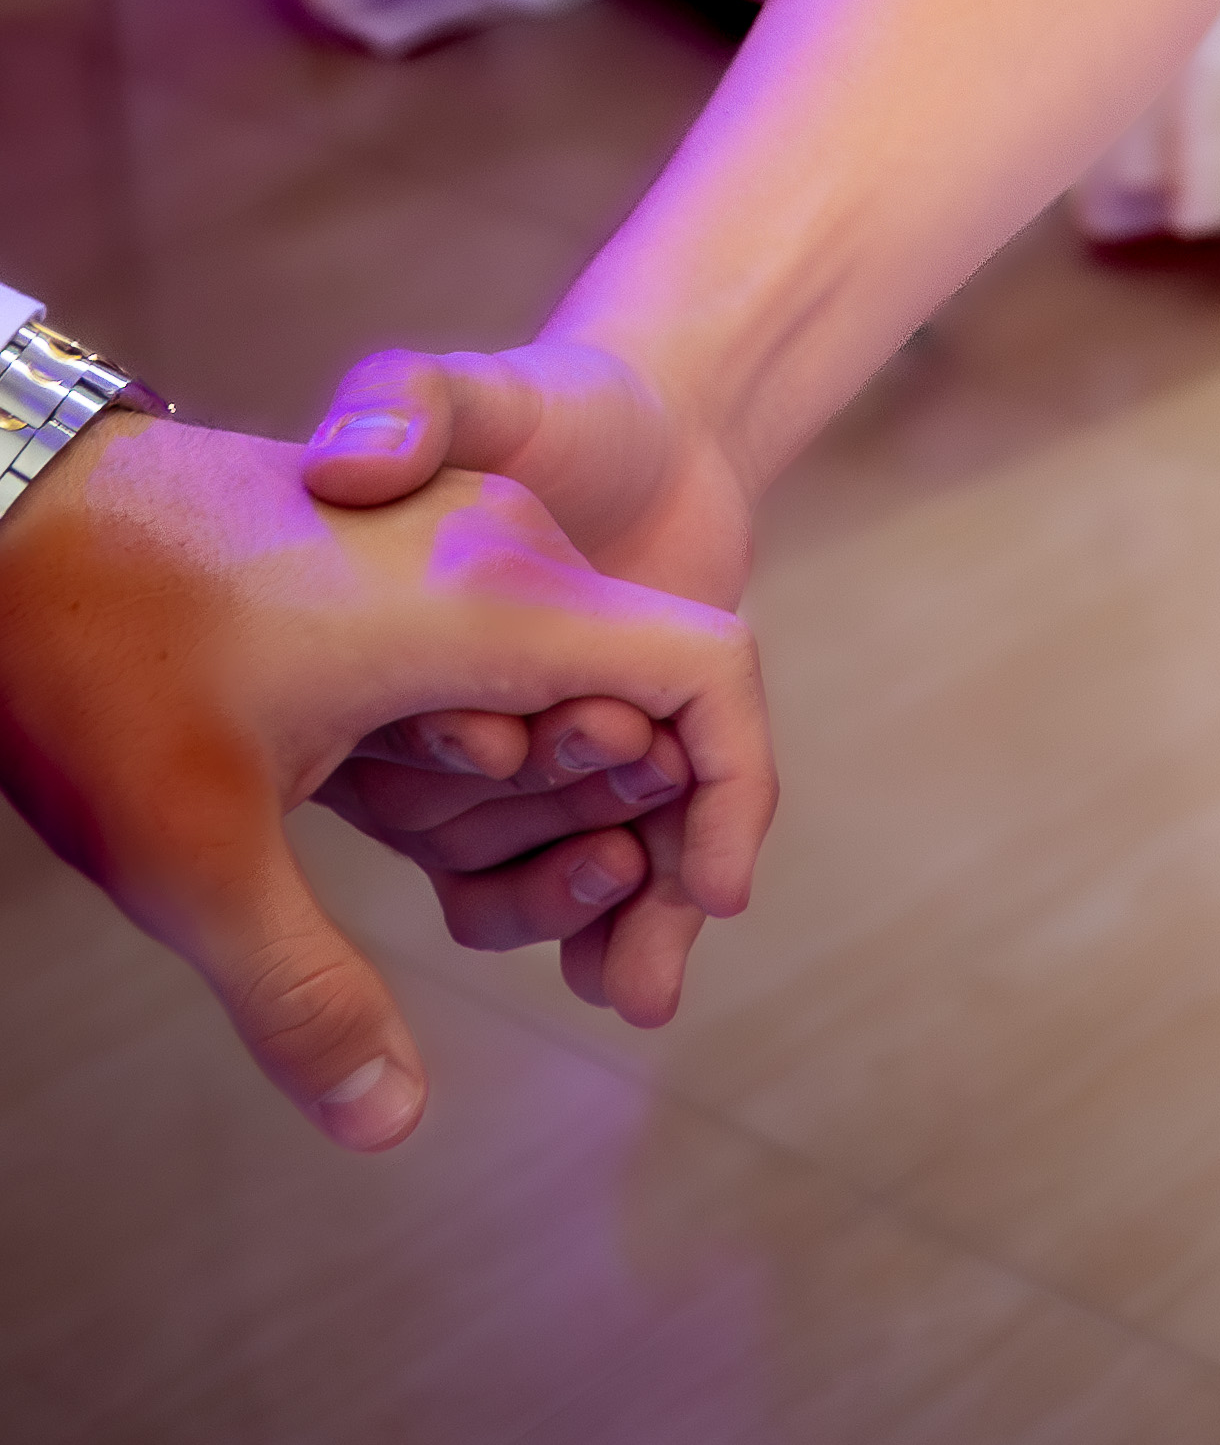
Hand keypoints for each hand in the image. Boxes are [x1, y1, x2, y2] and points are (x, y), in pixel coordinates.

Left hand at [0, 416, 766, 1144]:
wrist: (18, 509)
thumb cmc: (102, 661)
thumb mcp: (189, 858)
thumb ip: (304, 993)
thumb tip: (392, 1126)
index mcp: (496, 597)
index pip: (706, 674)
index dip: (733, 799)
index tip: (701, 918)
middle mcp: (507, 553)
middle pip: (642, 707)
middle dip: (635, 845)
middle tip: (600, 978)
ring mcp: (464, 548)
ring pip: (572, 696)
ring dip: (561, 817)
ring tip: (502, 914)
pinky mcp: (417, 568)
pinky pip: (511, 676)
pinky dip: (511, 775)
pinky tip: (464, 858)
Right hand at [303, 335, 757, 1020]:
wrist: (664, 441)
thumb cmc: (558, 409)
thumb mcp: (486, 388)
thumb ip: (412, 398)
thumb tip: (349, 461)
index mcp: (367, 670)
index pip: (387, 749)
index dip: (452, 752)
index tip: (507, 730)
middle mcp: (419, 747)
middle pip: (468, 833)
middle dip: (555, 803)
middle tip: (633, 741)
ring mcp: (499, 790)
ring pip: (517, 897)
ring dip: (593, 902)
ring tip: (670, 869)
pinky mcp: (580, 810)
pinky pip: (582, 913)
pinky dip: (622, 942)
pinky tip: (664, 950)